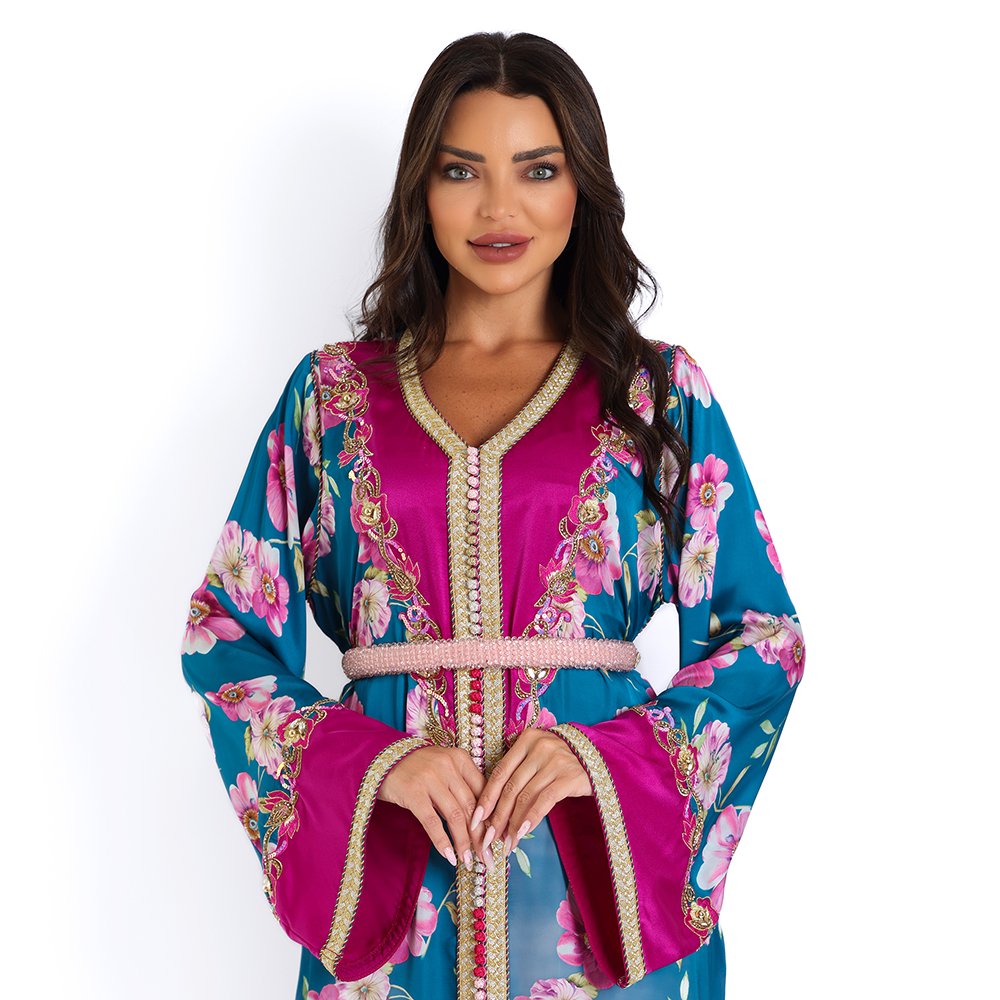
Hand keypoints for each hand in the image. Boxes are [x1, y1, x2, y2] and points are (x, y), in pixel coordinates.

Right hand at [376, 745, 486, 870]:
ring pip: (455, 816)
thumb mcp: (443, 769)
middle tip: (487, 858)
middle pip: (471, 806)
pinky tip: (449, 856)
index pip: (483, 791)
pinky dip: (442, 841)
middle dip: (480, 836)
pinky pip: (432, 822)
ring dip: (464, 842)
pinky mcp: (413, 793)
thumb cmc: (416, 768)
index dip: (490, 818)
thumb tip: (481, 822)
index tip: (495, 839)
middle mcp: (448, 765)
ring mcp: (430, 778)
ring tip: (468, 861)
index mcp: (460, 759)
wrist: (381, 759)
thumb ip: (460, 787)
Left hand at [470, 728, 592, 867]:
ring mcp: (555, 760)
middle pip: (511, 786)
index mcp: (526, 739)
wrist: (599, 759)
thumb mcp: (537, 759)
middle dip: (497, 816)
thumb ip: (518, 774)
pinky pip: (544, 800)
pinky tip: (522, 833)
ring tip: (507, 843)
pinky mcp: (570, 776)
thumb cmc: (561, 763)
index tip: (476, 820)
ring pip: (525, 796)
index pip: (500, 772)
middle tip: (488, 839)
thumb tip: (493, 811)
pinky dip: (531, 818)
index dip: (486, 797)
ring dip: (513, 824)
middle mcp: (540, 746)